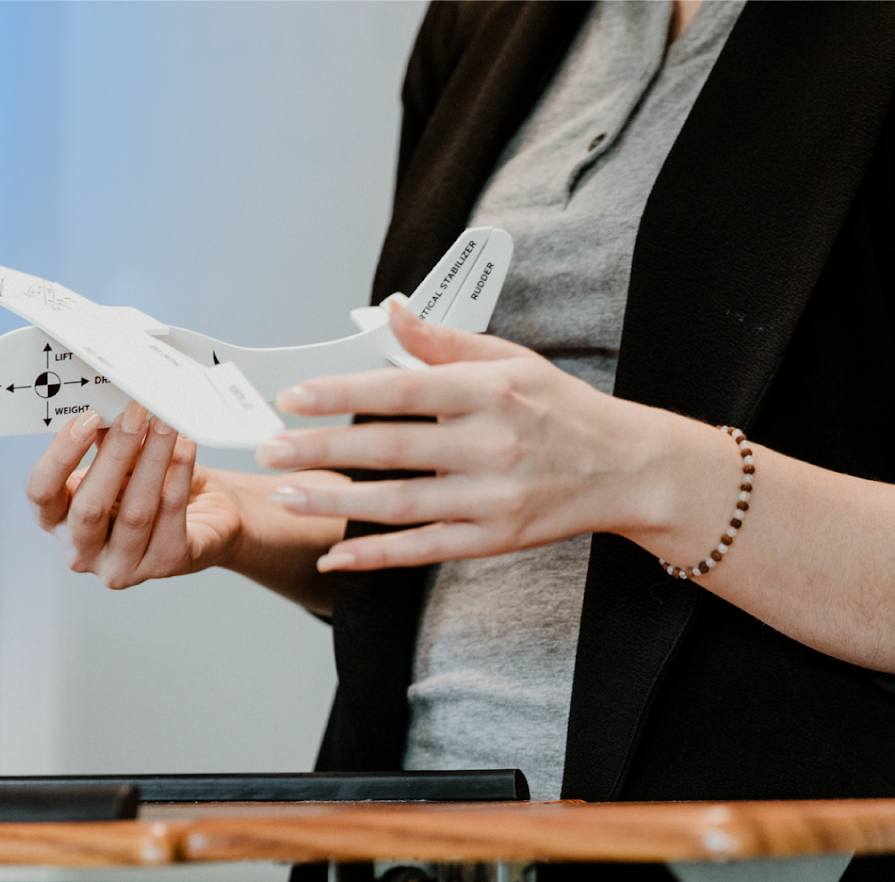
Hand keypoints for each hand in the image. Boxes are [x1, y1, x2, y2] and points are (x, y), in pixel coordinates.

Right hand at [28, 402, 245, 588]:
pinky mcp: (164, 565)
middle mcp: (83, 550)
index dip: (60, 455)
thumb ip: (107, 439)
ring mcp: (121, 566)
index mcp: (59, 520)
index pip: (41, 493)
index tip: (88, 418)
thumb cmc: (154, 485)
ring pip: (135, 513)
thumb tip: (107, 404)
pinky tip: (185, 446)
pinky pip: (170, 516)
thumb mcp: (123, 459)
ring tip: (166, 423)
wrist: (207, 513)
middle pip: (89, 507)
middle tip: (136, 414)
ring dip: (153, 459)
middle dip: (115, 453)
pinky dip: (179, 475)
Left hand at [255, 304, 684, 571]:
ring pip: (397, 504)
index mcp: (490, 392)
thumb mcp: (512, 360)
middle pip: (390, 449)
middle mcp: (490, 445)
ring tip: (283, 494)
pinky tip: (332, 554)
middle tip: (268, 448)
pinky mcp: (493, 538)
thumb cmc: (561, 409)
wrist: (626, 468)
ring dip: (333, 501)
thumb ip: (445, 341)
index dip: (343, 393)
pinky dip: (374, 555)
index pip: (402, 389)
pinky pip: (423, 549)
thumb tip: (390, 313)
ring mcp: (491, 497)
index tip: (293, 396)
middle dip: (320, 449)